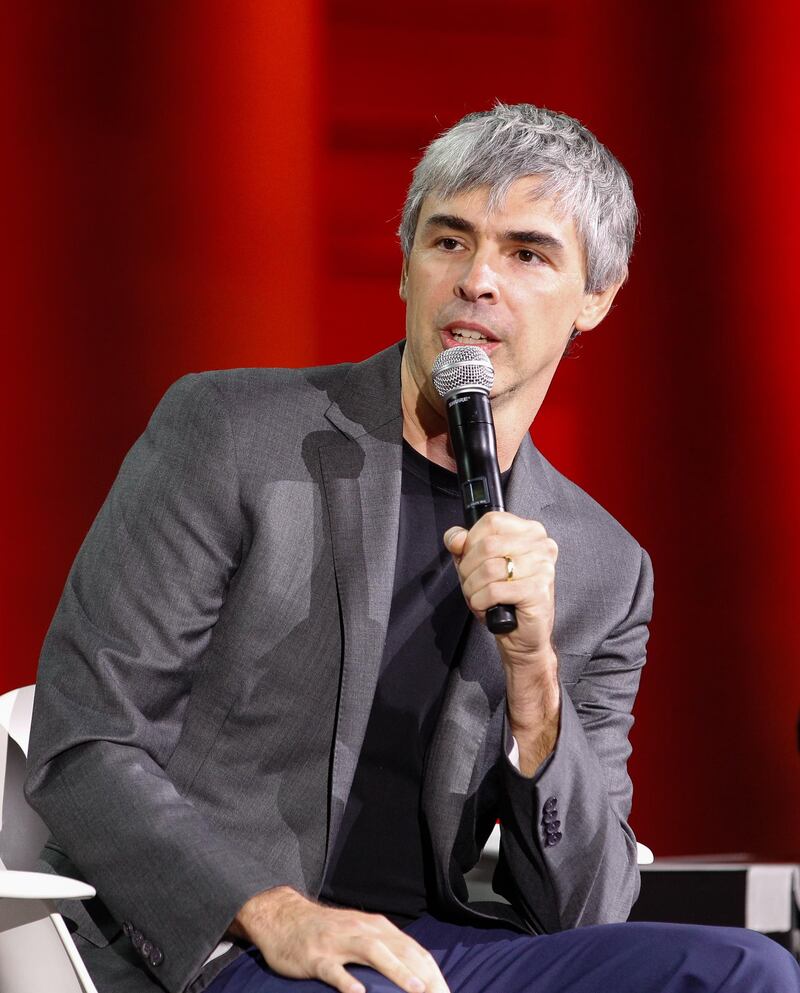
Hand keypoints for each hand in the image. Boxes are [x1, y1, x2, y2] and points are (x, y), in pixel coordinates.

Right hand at [230, 887, 450, 992]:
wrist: (283, 916)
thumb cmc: (326, 931)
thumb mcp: (358, 933)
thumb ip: (383, 948)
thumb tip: (412, 972)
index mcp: (375, 926)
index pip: (413, 949)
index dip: (432, 972)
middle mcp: (361, 930)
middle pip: (400, 949)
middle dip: (424, 975)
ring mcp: (338, 942)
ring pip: (372, 952)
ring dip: (396, 970)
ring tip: (416, 990)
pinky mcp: (316, 956)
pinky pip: (334, 970)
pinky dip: (348, 981)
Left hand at [443, 511, 557, 668]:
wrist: (522, 634)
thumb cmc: (502, 598)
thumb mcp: (476, 565)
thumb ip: (463, 545)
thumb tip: (456, 538)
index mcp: (529, 531)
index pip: (491, 521)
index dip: (470, 540)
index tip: (467, 557)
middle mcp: (541, 545)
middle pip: (488, 545)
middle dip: (468, 569)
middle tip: (472, 584)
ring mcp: (542, 566)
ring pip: (490, 569)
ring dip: (473, 588)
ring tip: (480, 597)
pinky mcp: (538, 590)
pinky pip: (495, 590)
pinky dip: (482, 602)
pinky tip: (488, 607)